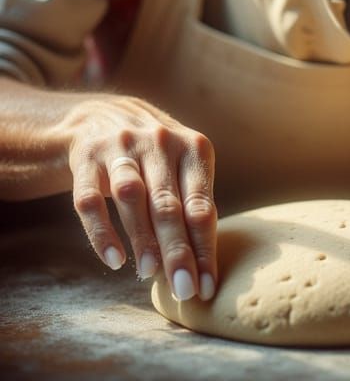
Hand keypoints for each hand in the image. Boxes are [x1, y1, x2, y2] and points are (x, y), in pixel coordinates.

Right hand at [65, 93, 216, 301]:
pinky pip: (91, 199)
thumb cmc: (157, 155)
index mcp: (193, 147)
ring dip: (141, 237)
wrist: (104, 114)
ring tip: (148, 274)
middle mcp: (159, 142)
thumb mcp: (183, 167)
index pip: (203, 206)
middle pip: (169, 204)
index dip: (205, 249)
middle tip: (183, 290)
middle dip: (177, 251)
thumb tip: (202, 268)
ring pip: (132, 196)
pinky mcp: (86, 158)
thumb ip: (193, 207)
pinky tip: (113, 259)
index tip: (207, 288)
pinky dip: (101, 231)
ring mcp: (120, 147)